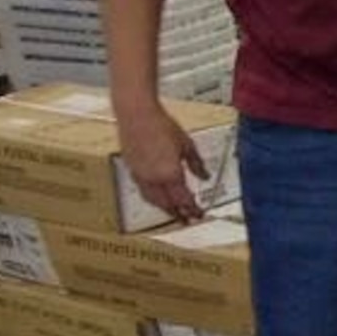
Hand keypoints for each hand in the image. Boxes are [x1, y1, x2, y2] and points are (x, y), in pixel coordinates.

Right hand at [116, 102, 208, 222]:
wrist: (136, 114)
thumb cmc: (161, 125)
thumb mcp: (187, 144)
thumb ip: (197, 164)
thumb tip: (205, 176)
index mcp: (171, 173)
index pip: (184, 199)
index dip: (192, 209)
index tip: (199, 214)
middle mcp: (154, 178)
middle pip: (168, 204)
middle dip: (179, 214)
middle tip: (188, 220)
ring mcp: (141, 176)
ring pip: (154, 200)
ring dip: (165, 209)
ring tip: (174, 213)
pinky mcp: (132, 170)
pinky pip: (144, 191)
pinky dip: (153, 199)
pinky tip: (158, 198)